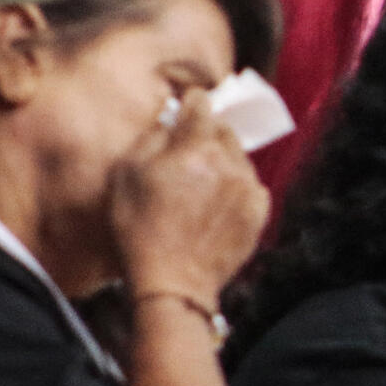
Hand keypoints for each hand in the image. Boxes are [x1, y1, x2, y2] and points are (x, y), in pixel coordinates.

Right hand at [109, 91, 270, 304]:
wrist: (172, 283)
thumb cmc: (140, 230)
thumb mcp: (126, 176)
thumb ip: (151, 139)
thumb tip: (170, 121)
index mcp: (195, 147)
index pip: (202, 104)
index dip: (192, 102)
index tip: (187, 106)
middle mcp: (228, 162)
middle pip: (223, 130)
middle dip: (207, 133)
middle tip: (188, 152)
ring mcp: (247, 187)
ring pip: (239, 157)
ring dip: (223, 161)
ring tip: (200, 184)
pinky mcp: (259, 212)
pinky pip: (250, 185)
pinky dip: (236, 187)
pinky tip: (216, 204)